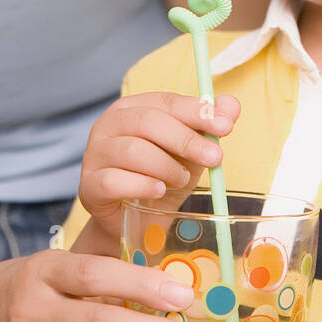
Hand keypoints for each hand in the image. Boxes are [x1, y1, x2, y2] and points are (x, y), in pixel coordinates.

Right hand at [78, 91, 240, 242]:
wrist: (136, 220)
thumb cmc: (162, 177)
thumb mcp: (190, 152)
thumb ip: (208, 126)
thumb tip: (232, 104)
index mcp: (132, 108)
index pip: (166, 101)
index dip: (197, 111)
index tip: (226, 126)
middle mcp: (108, 125)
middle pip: (148, 122)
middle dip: (186, 140)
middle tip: (214, 158)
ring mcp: (95, 154)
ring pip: (133, 150)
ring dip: (166, 167)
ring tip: (182, 180)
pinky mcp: (89, 185)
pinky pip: (115, 180)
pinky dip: (143, 185)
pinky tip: (159, 191)